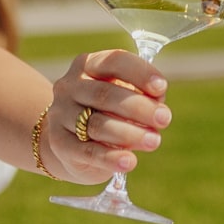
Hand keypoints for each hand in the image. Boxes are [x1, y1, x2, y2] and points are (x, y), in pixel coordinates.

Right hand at [44, 49, 171, 183]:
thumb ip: (141, 94)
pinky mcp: (59, 144)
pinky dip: (111, 158)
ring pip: (97, 124)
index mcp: (88, 65)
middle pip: (105, 94)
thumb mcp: (123, 95)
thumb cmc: (105, 110)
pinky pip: (88, 152)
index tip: (162, 87)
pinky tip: (130, 162)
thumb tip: (158, 102)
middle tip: (164, 119)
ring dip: (129, 133)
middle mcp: (70, 86)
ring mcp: (60, 114)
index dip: (140, 73)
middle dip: (139, 107)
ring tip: (154, 141)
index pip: (114, 61)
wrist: (67, 141)